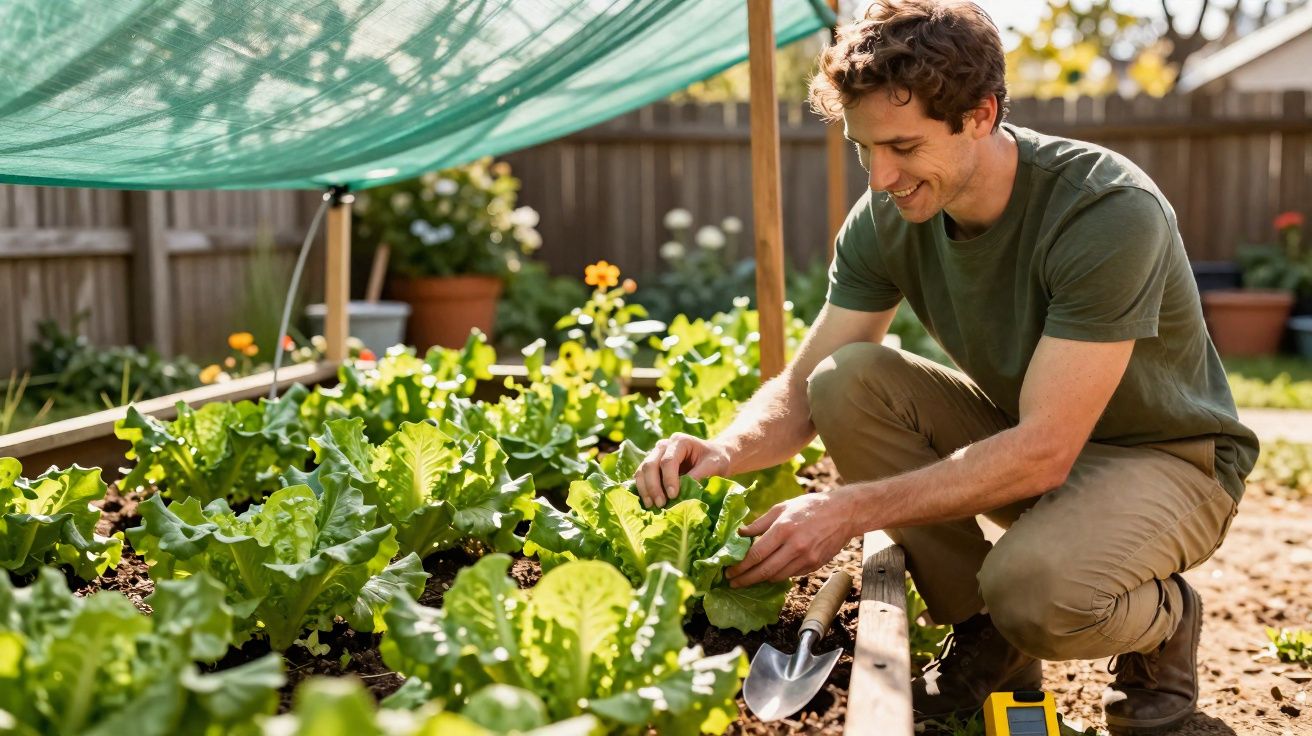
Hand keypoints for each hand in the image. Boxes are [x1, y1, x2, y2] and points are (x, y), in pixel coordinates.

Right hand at [633, 433, 731, 507]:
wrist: (714, 456)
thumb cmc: (716, 459)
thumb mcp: (714, 465)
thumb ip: (699, 475)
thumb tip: (682, 493)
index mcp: (679, 441)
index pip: (668, 461)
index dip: (669, 479)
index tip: (673, 495)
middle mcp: (663, 446)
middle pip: (650, 465)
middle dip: (653, 486)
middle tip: (661, 504)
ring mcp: (655, 455)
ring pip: (642, 471)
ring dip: (645, 489)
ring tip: (652, 506)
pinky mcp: (652, 466)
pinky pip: (641, 477)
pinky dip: (642, 490)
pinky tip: (648, 502)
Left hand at [725, 489, 858, 587]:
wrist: (844, 513)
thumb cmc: (810, 507)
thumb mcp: (782, 507)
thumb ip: (760, 522)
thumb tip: (740, 534)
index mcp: (784, 529)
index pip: (757, 554)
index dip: (741, 566)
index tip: (729, 571)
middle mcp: (795, 546)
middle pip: (765, 571)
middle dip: (746, 579)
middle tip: (732, 583)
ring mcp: (806, 558)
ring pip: (777, 577)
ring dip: (760, 580)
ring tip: (747, 579)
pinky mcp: (814, 565)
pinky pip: (790, 575)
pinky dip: (777, 575)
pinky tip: (768, 572)